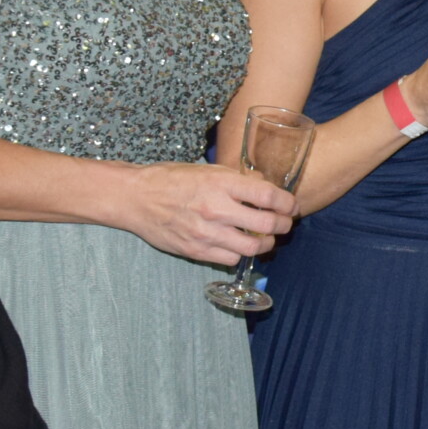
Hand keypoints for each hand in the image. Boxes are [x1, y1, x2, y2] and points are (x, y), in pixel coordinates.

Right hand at [115, 162, 295, 264]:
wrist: (136, 198)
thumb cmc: (171, 179)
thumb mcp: (208, 169)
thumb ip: (237, 180)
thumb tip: (265, 188)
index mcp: (221, 183)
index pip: (268, 196)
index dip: (287, 203)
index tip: (291, 205)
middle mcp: (216, 209)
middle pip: (266, 225)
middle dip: (283, 225)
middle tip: (284, 223)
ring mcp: (206, 233)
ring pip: (252, 247)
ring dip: (266, 244)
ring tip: (266, 238)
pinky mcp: (196, 251)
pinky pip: (230, 259)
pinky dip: (240, 253)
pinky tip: (240, 245)